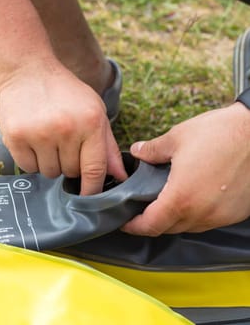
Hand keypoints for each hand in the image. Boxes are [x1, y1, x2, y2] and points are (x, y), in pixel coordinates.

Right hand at [0, 59, 126, 194]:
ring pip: (49, 172)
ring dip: (49, 162)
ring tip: (46, 139)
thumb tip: (119, 176)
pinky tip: (31, 140)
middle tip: (62, 143)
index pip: (94, 169)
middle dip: (68, 164)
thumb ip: (106, 146)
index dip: (92, 188)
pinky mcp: (16, 137)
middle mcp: (66, 129)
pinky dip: (31, 160)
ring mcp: (39, 133)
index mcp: (90, 122)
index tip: (88, 197)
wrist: (27, 71)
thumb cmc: (63, 93)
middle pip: (70, 172)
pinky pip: (28, 167)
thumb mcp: (93, 111)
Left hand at [122, 103, 249, 235]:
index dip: (133, 226)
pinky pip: (209, 221)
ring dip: (174, 219)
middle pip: (168, 228)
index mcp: (181, 198)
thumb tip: (138, 152)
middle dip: (151, 222)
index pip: (150, 225)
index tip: (125, 222)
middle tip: (140, 209)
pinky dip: (195, 215)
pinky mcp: (237, 212)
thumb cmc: (222, 133)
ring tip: (165, 202)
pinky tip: (192, 198)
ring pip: (189, 226)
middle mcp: (202, 213)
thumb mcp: (176, 138)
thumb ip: (151, 150)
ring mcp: (221, 216)